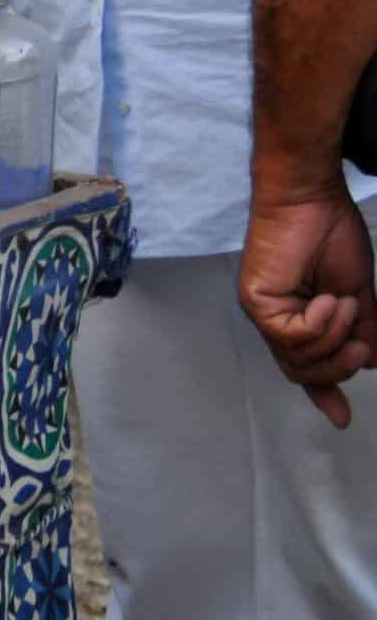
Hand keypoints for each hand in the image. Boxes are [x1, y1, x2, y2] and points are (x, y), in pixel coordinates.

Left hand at [238, 175, 376, 428]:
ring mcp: (263, 312)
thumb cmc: (330, 236)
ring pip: (299, 359)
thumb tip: (369, 364)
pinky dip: (319, 323)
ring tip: (342, 303)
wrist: (312, 200)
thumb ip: (362, 331)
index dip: (325, 393)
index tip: (342, 420)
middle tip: (361, 342)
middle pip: (304, 371)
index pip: (306, 365)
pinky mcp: (255, 301)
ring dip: (334, 337)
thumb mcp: (356, 294)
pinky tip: (325, 298)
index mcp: (298, 318)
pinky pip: (292, 337)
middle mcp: (276, 319)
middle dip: (340, 365)